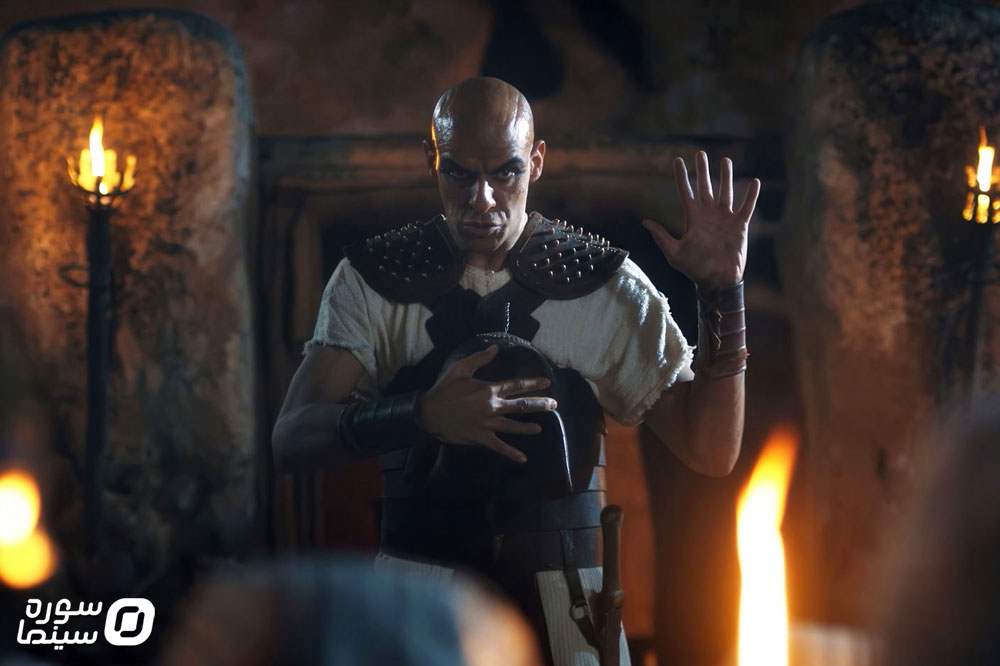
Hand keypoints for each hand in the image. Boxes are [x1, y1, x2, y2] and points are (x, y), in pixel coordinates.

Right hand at [418, 345, 556, 461]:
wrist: (428, 413)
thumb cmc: (444, 390)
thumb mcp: (460, 369)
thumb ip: (479, 359)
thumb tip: (495, 348)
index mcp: (488, 390)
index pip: (516, 386)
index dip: (533, 384)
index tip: (547, 383)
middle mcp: (492, 407)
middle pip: (520, 406)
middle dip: (539, 404)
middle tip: (553, 405)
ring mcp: (487, 424)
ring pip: (513, 426)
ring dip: (529, 427)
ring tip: (541, 428)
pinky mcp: (481, 438)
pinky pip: (499, 446)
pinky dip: (511, 453)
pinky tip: (523, 458)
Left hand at [643, 151, 760, 288]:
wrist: (716, 280)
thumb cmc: (694, 268)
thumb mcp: (674, 253)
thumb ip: (661, 236)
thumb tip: (645, 222)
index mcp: (693, 219)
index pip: (686, 192)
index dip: (682, 177)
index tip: (677, 160)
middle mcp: (709, 215)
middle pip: (705, 187)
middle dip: (703, 170)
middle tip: (701, 153)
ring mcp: (725, 218)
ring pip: (725, 192)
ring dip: (726, 176)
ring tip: (726, 160)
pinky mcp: (739, 225)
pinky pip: (746, 206)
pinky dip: (751, 195)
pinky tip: (754, 181)